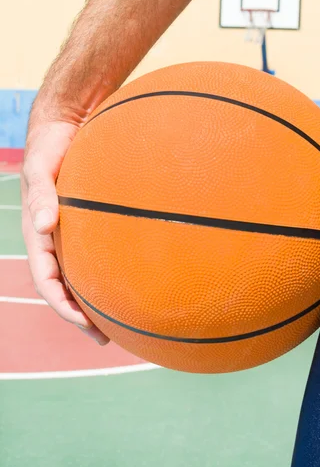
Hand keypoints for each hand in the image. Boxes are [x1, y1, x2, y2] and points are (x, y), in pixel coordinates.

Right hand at [22, 115, 108, 345]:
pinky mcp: (89, 223)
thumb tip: (44, 226)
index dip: (62, 306)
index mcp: (39, 236)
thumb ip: (41, 194)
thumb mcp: (39, 169)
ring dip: (96, 299)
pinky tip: (133, 278)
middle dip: (81, 315)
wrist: (64, 128)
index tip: (83, 324)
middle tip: (105, 338)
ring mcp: (72, 233)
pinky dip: (111, 270)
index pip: (47, 281)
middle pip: (67, 287)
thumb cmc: (49, 148)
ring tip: (120, 321)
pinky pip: (99, 252)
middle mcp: (55, 240)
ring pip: (83, 274)